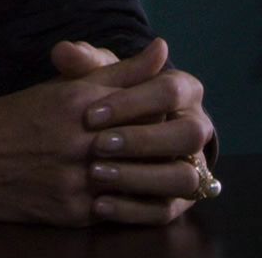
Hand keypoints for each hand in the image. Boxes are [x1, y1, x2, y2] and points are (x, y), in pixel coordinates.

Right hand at [0, 43, 165, 225]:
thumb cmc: (22, 117)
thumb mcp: (67, 87)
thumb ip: (120, 71)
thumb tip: (163, 48)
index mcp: (81, 102)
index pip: (147, 105)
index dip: (168, 112)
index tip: (177, 115)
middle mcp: (79, 140)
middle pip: (148, 145)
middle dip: (169, 147)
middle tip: (184, 148)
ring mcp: (74, 179)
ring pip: (138, 182)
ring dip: (158, 180)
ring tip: (171, 175)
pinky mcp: (69, 212)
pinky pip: (117, 212)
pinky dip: (134, 205)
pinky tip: (144, 198)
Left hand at [56, 38, 219, 226]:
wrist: (112, 135)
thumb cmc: (106, 99)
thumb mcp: (97, 79)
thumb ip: (83, 65)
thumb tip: (64, 51)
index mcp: (185, 89)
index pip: (171, 90)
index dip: (132, 103)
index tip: (91, 114)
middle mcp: (197, 127)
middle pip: (190, 135)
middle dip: (144, 140)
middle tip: (98, 145)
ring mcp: (194, 166)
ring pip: (184, 178)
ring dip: (142, 178)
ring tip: (96, 176)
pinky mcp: (179, 200)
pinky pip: (166, 210)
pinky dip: (134, 210)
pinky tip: (98, 205)